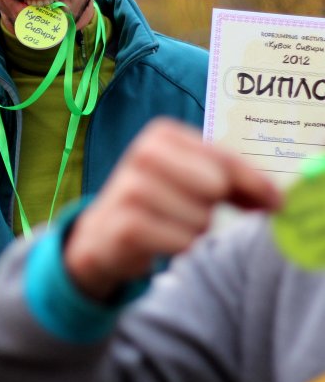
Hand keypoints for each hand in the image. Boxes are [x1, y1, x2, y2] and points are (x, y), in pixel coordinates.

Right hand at [64, 118, 280, 299]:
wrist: (104, 232)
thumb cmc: (158, 200)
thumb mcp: (191, 176)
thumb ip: (234, 180)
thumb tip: (277, 199)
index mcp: (161, 135)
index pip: (223, 158)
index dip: (254, 183)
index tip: (275, 202)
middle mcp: (141, 154)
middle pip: (214, 187)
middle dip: (213, 206)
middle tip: (193, 208)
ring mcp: (129, 189)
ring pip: (201, 218)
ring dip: (195, 230)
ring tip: (170, 224)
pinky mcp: (126, 225)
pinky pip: (183, 242)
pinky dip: (180, 247)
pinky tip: (161, 240)